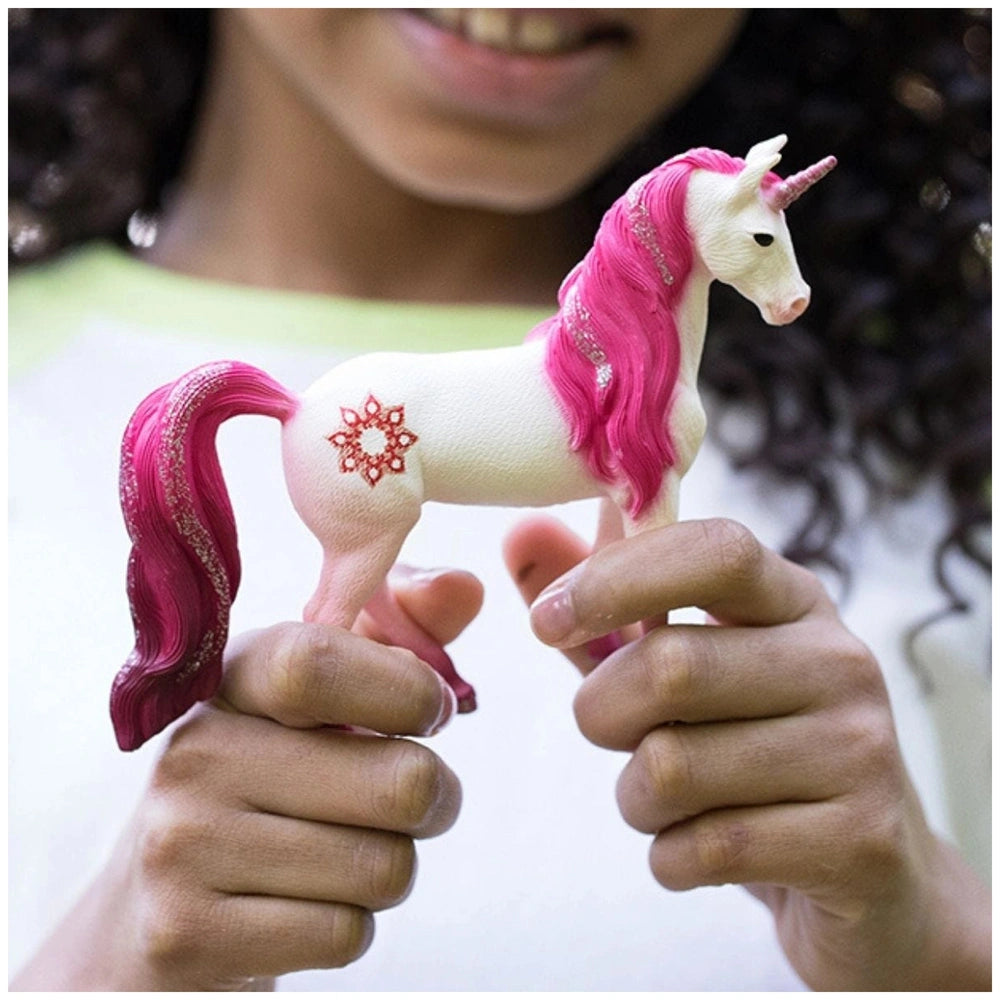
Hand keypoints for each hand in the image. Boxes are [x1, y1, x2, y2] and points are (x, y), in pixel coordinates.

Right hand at [12, 568, 481, 990]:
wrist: (149, 906)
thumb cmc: (272, 777)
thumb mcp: (324, 696)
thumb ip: (404, 631)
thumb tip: (467, 585)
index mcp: (233, 680)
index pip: (319, 662)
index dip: (407, 690)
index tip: (432, 712)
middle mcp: (197, 753)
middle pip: (399, 783)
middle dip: (434, 798)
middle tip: (412, 798)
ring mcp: (182, 845)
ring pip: (385, 868)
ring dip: (391, 865)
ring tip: (344, 851)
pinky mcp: (187, 935)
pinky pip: (345, 934)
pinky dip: (350, 924)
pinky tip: (304, 904)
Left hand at [505, 515, 989, 989]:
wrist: (870, 874)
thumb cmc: (749, 746)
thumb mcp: (683, 662)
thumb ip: (604, 604)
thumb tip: (520, 534)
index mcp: (794, 601)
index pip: (714, 552)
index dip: (615, 578)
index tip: (545, 622)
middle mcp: (838, 661)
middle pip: (669, 666)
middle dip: (603, 713)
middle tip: (612, 734)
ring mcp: (859, 750)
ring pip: (673, 767)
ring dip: (636, 797)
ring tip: (666, 800)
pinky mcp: (859, 841)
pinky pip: (706, 848)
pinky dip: (670, 857)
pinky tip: (699, 849)